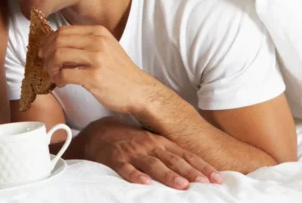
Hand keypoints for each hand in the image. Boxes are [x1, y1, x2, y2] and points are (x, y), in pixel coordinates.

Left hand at [39, 25, 160, 113]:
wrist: (138, 90)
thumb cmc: (119, 72)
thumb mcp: (106, 47)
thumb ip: (85, 42)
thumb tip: (55, 43)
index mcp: (98, 32)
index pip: (64, 30)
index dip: (48, 41)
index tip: (44, 51)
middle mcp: (98, 41)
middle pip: (58, 41)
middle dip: (46, 53)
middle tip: (45, 64)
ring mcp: (97, 59)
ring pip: (58, 55)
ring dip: (50, 66)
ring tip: (53, 74)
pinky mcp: (95, 77)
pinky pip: (65, 74)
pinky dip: (58, 79)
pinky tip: (62, 83)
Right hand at [87, 119, 222, 188]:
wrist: (100, 133)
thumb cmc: (132, 141)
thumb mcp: (153, 143)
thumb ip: (171, 154)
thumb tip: (198, 171)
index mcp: (161, 142)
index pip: (185, 155)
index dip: (202, 166)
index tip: (217, 178)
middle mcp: (149, 145)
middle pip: (173, 160)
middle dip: (190, 171)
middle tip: (204, 183)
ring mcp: (133, 152)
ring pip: (152, 164)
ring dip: (168, 174)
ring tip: (181, 185)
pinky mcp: (116, 158)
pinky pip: (126, 168)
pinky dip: (135, 175)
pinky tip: (144, 183)